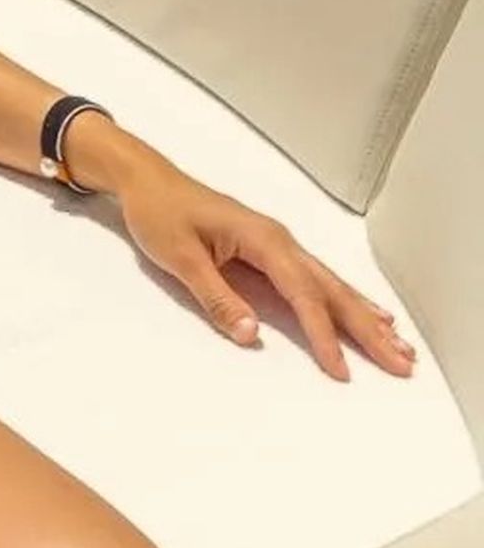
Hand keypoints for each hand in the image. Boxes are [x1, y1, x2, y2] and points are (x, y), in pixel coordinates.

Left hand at [116, 167, 414, 379]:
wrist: (147, 180)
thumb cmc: (160, 212)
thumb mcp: (180, 257)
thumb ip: (217, 297)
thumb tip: (250, 333)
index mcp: (263, 240)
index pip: (302, 293)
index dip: (322, 334)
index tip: (338, 367)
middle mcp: (280, 240)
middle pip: (332, 291)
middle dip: (368, 329)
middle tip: (401, 362)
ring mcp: (279, 244)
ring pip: (332, 286)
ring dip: (366, 317)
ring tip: (399, 346)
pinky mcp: (271, 250)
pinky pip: (318, 280)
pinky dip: (347, 300)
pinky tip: (369, 313)